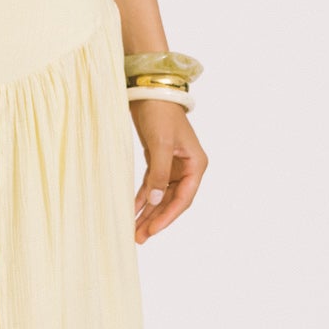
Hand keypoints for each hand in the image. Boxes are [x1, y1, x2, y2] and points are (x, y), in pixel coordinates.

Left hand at [132, 103, 206, 242]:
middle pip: (171, 201)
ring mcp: (173, 165)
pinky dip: (142, 198)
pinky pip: (151, 185)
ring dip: (148, 212)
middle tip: (138, 237)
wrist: (150, 90)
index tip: (152, 231)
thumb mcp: (160, 144)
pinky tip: (132, 211)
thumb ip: (159, 174)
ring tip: (134, 231)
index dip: (167, 217)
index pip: (183, 199)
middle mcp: (187, 167)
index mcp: (196, 164)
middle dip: (155, 219)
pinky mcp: (158, 160)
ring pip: (161, 196)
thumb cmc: (160, 113)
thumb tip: (157, 201)